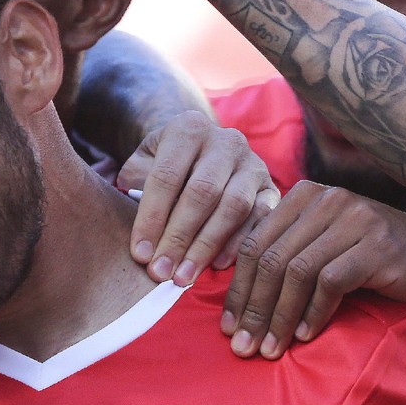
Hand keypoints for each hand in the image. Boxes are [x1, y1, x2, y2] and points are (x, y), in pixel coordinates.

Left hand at [116, 112, 278, 284]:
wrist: (199, 149)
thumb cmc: (163, 165)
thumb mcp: (141, 165)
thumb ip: (135, 190)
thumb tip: (141, 241)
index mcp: (188, 128)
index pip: (166, 176)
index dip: (151, 218)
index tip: (140, 254)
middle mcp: (225, 140)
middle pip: (201, 193)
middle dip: (178, 238)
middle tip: (160, 272)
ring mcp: (252, 163)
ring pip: (233, 206)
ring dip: (206, 246)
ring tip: (183, 276)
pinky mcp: (271, 187)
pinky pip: (260, 217)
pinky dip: (238, 243)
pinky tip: (216, 265)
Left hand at [221, 180, 405, 358]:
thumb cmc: (369, 262)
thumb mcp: (321, 248)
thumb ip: (283, 255)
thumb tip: (233, 302)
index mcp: (305, 195)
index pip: (255, 243)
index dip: (238, 289)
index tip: (228, 328)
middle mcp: (327, 199)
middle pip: (271, 258)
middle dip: (254, 309)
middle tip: (243, 347)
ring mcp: (354, 218)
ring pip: (296, 272)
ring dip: (280, 317)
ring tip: (271, 350)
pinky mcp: (376, 244)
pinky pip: (330, 282)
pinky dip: (313, 313)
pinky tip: (304, 336)